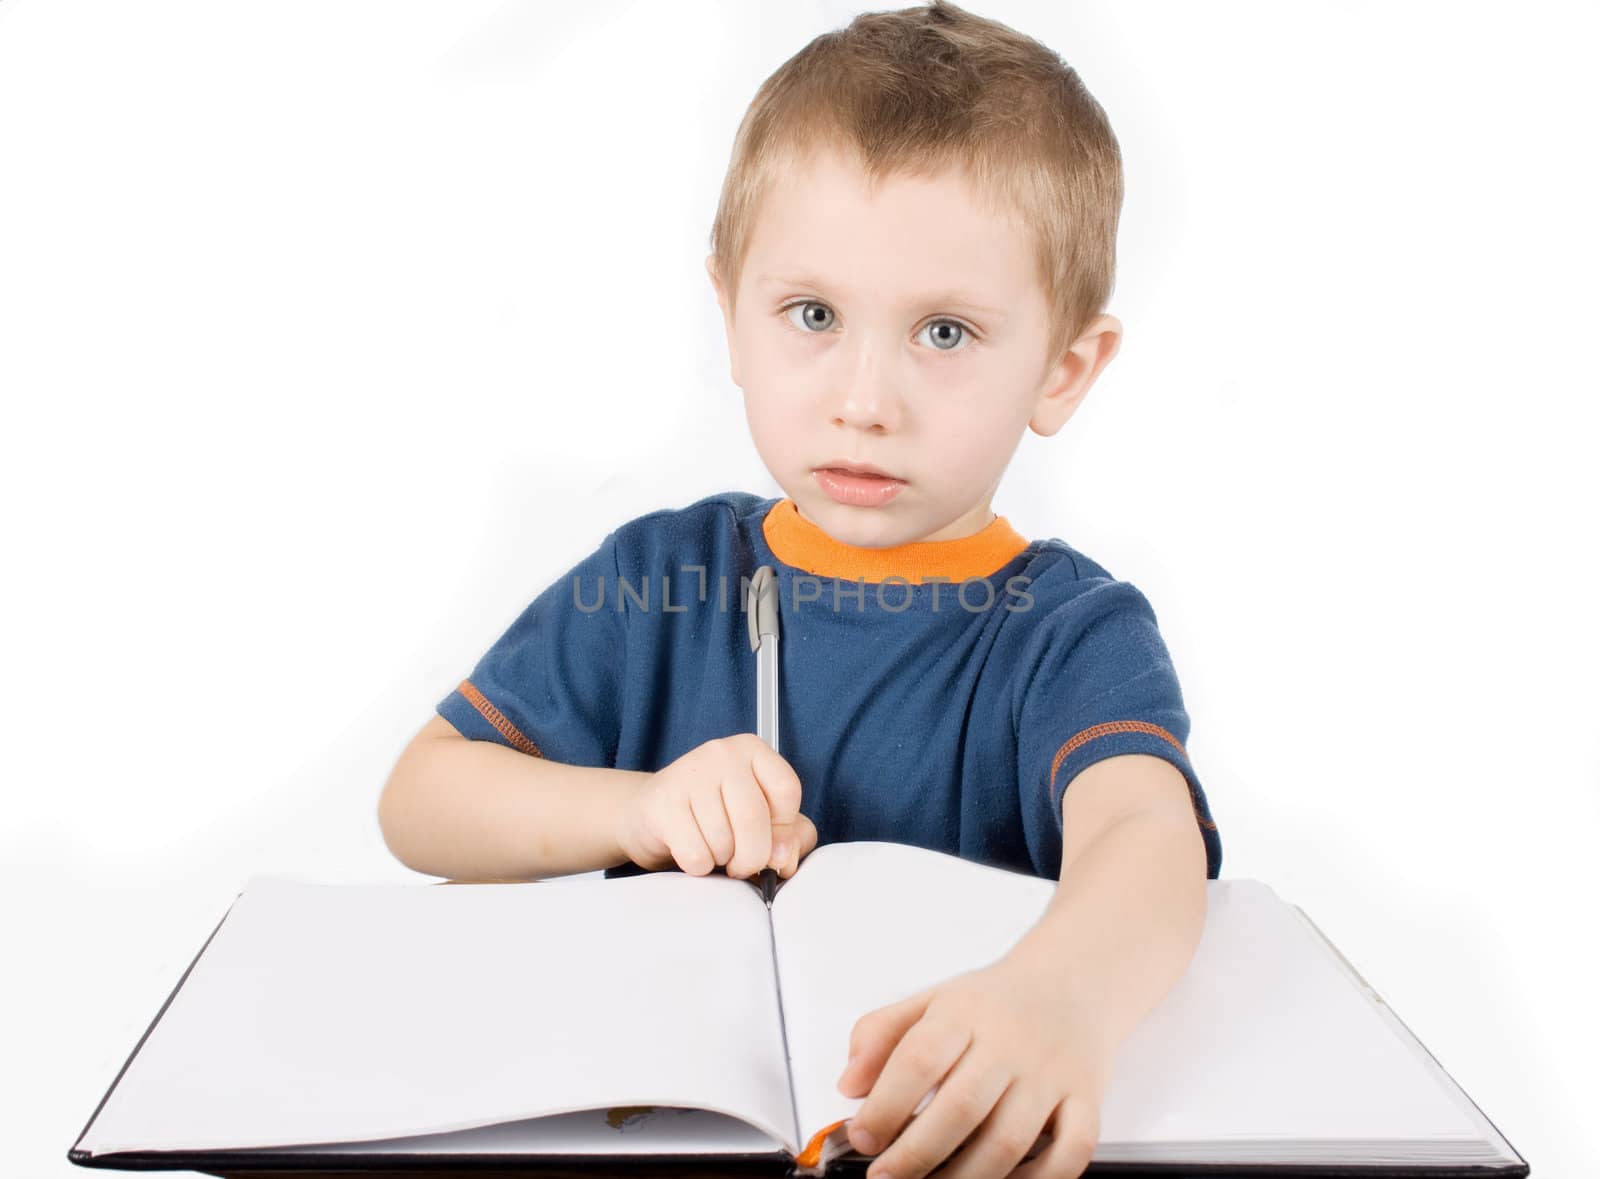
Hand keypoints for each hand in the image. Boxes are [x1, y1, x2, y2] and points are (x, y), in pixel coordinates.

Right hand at [615, 734, 818, 879]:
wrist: (652, 815)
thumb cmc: (716, 816)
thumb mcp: (763, 818)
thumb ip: (792, 837)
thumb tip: (784, 858)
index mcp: (752, 750)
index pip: (786, 790)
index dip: (783, 828)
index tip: (771, 842)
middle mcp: (721, 753)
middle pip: (754, 818)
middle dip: (753, 858)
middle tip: (742, 866)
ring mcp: (688, 774)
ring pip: (723, 840)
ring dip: (721, 860)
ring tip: (712, 848)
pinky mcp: (662, 802)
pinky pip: (695, 854)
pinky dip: (699, 866)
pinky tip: (692, 851)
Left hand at [834, 954, 1116, 1178]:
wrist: (1073, 980)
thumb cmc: (994, 1002)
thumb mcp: (930, 1000)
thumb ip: (880, 1035)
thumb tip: (850, 1085)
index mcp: (965, 1013)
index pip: (919, 1059)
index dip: (885, 1104)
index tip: (863, 1137)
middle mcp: (1010, 1043)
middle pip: (961, 1108)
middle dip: (915, 1155)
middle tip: (885, 1178)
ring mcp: (1051, 1074)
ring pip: (1009, 1141)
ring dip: (965, 1177)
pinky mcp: (1086, 1100)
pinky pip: (1071, 1152)